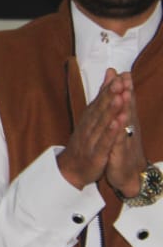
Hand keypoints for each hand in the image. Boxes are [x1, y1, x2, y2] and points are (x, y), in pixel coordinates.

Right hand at [57, 68, 130, 189]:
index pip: (99, 101)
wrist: (71, 169)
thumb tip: (109, 76)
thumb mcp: (91, 119)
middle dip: (110, 95)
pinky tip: (116, 124)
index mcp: (89, 119)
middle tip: (119, 82)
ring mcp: (91, 141)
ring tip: (119, 98)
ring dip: (110, 111)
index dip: (109, 89)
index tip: (118, 75)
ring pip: (102, 124)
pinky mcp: (96, 155)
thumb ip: (101, 98)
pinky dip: (110, 133)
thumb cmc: (84, 142)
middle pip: (100, 109)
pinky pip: (104, 142)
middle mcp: (89, 127)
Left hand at [106, 72, 146, 197]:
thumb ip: (121, 111)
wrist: (128, 175)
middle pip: (127, 108)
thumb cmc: (124, 148)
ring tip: (124, 94)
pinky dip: (118, 131)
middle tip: (125, 76)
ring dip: (124, 108)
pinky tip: (118, 123)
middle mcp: (128, 129)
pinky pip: (119, 141)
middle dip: (126, 92)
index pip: (125, 102)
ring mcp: (125, 140)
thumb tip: (122, 94)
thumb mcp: (122, 129)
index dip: (125, 87)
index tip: (123, 71)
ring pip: (125, 122)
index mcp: (126, 122)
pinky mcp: (120, 153)